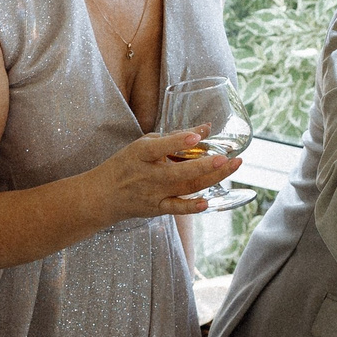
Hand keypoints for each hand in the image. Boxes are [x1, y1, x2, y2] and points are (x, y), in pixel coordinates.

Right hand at [89, 125, 241, 220]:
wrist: (105, 194)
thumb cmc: (128, 164)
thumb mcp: (145, 145)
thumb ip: (175, 136)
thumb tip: (205, 128)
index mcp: (141, 154)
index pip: (159, 147)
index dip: (177, 142)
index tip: (196, 136)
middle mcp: (148, 175)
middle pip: (179, 171)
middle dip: (205, 165)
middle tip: (226, 157)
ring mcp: (153, 193)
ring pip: (185, 187)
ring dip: (211, 178)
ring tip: (231, 166)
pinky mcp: (157, 208)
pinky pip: (176, 208)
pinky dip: (191, 207)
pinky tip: (206, 202)